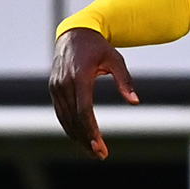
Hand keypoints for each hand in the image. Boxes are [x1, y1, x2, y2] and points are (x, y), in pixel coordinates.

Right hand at [50, 27, 139, 159]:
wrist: (74, 33)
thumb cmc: (99, 48)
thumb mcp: (116, 60)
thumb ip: (125, 81)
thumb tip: (135, 102)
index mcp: (80, 77)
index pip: (84, 111)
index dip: (91, 131)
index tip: (100, 147)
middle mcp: (65, 84)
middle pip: (74, 120)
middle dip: (87, 140)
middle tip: (100, 155)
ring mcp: (56, 87)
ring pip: (65, 120)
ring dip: (78, 137)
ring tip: (92, 151)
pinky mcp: (53, 89)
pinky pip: (61, 113)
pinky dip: (70, 127)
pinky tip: (80, 138)